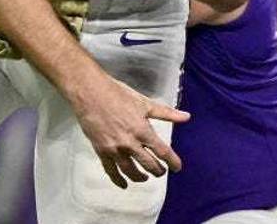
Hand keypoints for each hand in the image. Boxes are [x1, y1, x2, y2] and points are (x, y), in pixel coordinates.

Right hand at [69, 70, 189, 188]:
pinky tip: (124, 184)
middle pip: (149, 165)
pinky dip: (118, 180)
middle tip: (161, 171)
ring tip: (145, 177)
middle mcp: (130, 143)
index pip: (163, 152)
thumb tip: (186, 117)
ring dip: (141, 177)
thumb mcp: (144, 103)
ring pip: (131, 171)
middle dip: (158, 170)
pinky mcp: (102, 150)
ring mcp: (115, 149)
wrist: (89, 92)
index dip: (173, 162)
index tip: (177, 167)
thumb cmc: (116, 94)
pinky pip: (111, 171)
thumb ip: (166, 113)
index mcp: (142, 130)